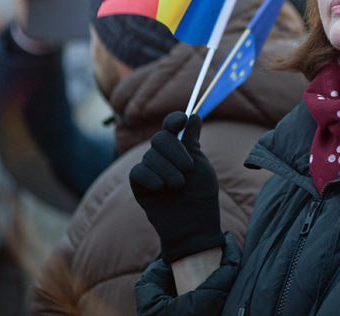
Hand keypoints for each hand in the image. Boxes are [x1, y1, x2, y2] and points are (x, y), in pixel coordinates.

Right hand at [130, 111, 224, 263]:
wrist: (194, 225)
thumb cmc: (201, 196)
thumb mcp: (201, 166)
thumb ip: (193, 142)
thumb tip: (194, 115)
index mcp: (179, 148)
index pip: (171, 125)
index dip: (174, 119)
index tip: (181, 121)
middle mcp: (162, 156)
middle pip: (160, 138)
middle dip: (175, 151)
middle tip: (189, 169)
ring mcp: (149, 169)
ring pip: (151, 156)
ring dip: (168, 170)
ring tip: (179, 186)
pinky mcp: (138, 185)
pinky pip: (138, 172)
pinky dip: (151, 178)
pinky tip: (161, 189)